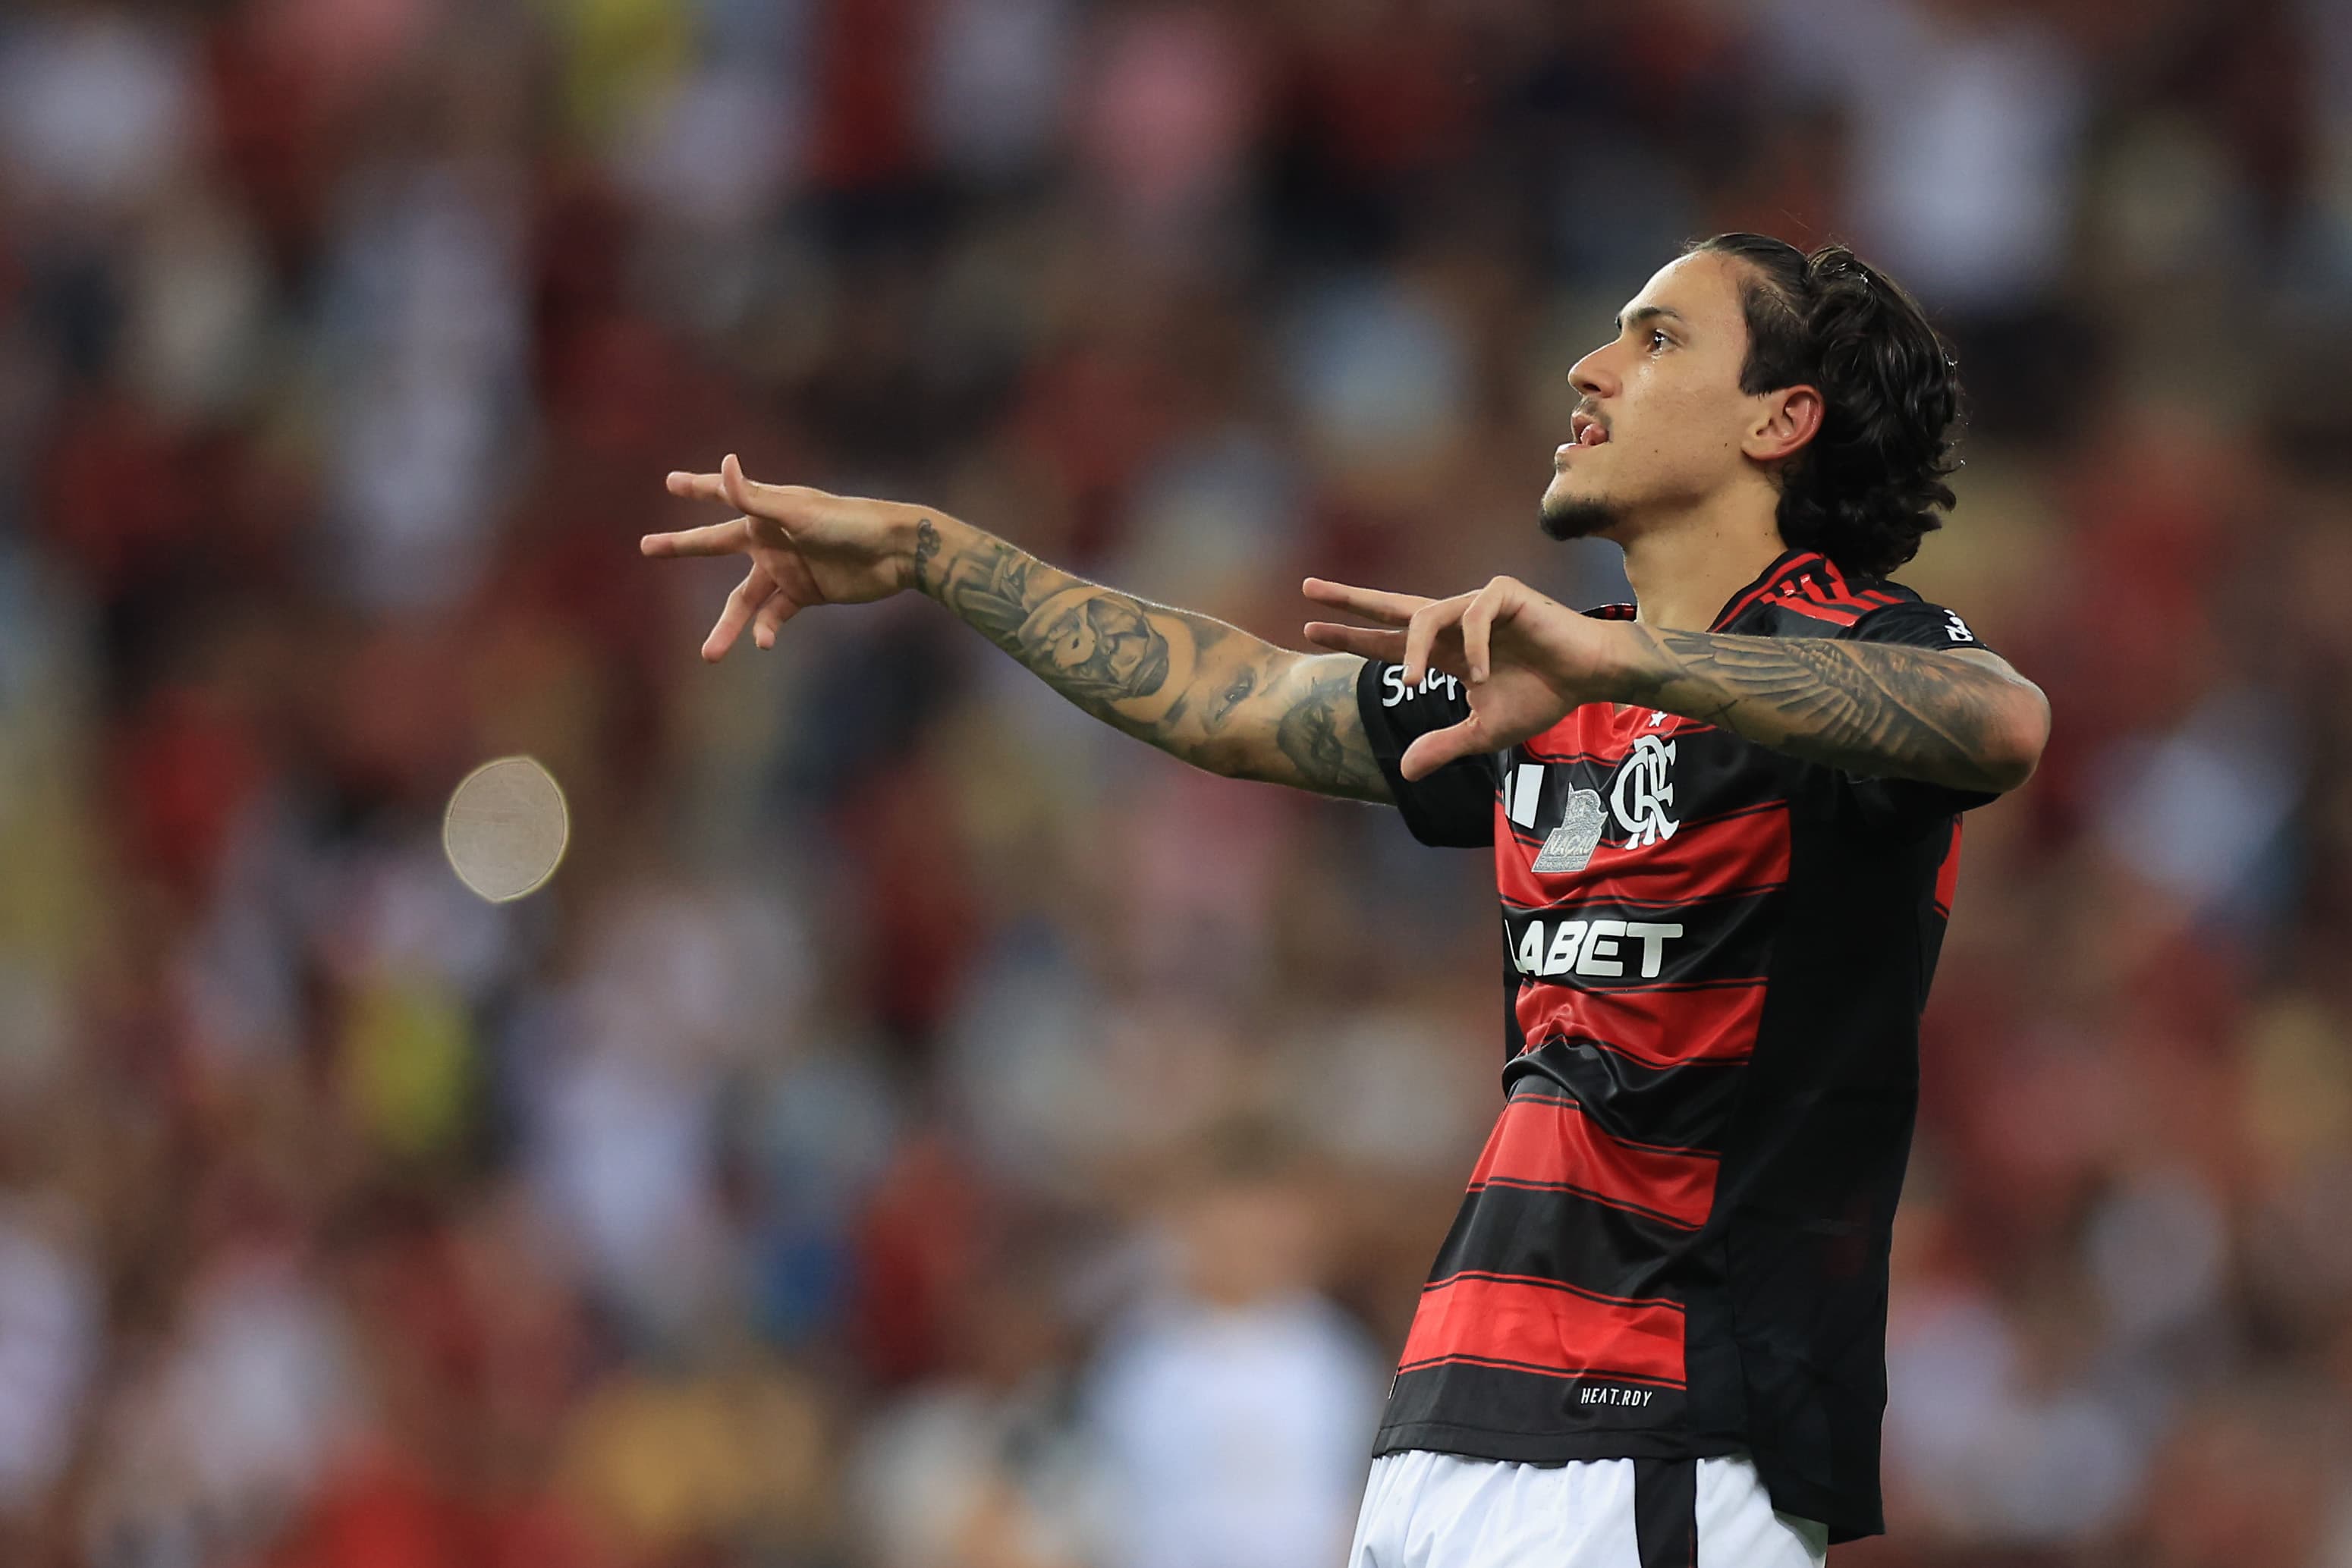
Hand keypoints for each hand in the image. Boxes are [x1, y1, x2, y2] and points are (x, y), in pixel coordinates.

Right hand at [641, 454, 923, 660]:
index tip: (670, 482)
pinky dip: (767, 630)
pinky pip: (776, 615)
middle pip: (716, 544)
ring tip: (708, 655)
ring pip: (744, 599)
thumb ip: (756, 497)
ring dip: (728, 626)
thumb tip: (725, 464)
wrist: (895, 552)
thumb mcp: (798, 511)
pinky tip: (762, 644)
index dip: (697, 486)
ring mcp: (786, 568)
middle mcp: (770, 538)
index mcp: (766, 511)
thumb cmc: (849, 523)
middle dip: (683, 546)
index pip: (723, 494)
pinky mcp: (805, 593)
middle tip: (648, 547)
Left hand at [1302, 574, 1631, 778]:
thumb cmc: (1541, 697)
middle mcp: (1454, 622)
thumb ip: (1443, 745)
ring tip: (1413, 684)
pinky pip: (1473, 617)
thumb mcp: (1483, 731)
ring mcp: (1478, 604)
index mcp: (1445, 651)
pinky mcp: (1505, 594)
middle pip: (1393, 606)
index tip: (1311, 629)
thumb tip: (1402, 771)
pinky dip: (1474, 649)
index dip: (1352, 636)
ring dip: (1413, 651)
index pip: (1389, 640)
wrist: (1590, 678)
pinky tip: (1483, 677)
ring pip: (1426, 616)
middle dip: (1350, 598)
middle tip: (1307, 588)